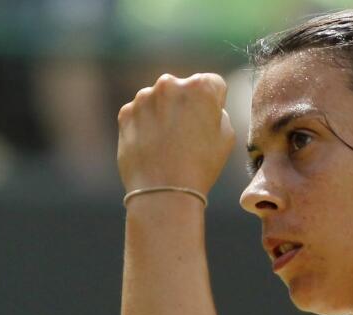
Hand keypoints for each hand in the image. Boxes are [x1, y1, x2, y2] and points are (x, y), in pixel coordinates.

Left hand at [117, 73, 235, 195]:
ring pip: (159, 101)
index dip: (214, 104)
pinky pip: (140, 114)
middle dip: (186, 105)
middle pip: (183, 89)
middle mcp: (169, 83)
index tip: (209, 122)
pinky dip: (146, 126)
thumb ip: (218, 112)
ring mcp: (143, 97)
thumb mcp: (227, 137)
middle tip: (188, 135)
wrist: (163, 192)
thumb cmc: (200, 166)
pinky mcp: (125, 113)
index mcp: (200, 86)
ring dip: (164, 114)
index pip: (213, 84)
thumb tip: (204, 108)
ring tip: (168, 145)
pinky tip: (153, 147)